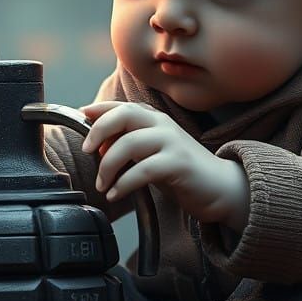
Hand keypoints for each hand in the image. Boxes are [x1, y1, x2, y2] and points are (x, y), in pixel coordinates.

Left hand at [80, 101, 249, 229]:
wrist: (221, 187)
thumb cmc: (181, 171)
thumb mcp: (152, 152)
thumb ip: (129, 143)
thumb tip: (97, 143)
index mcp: (155, 119)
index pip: (122, 106)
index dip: (99, 110)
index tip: (80, 117)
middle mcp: (163, 125)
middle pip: (124, 115)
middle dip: (99, 130)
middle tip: (87, 151)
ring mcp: (172, 143)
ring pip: (129, 144)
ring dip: (108, 166)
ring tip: (102, 185)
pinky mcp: (178, 164)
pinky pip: (142, 170)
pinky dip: (123, 183)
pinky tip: (116, 194)